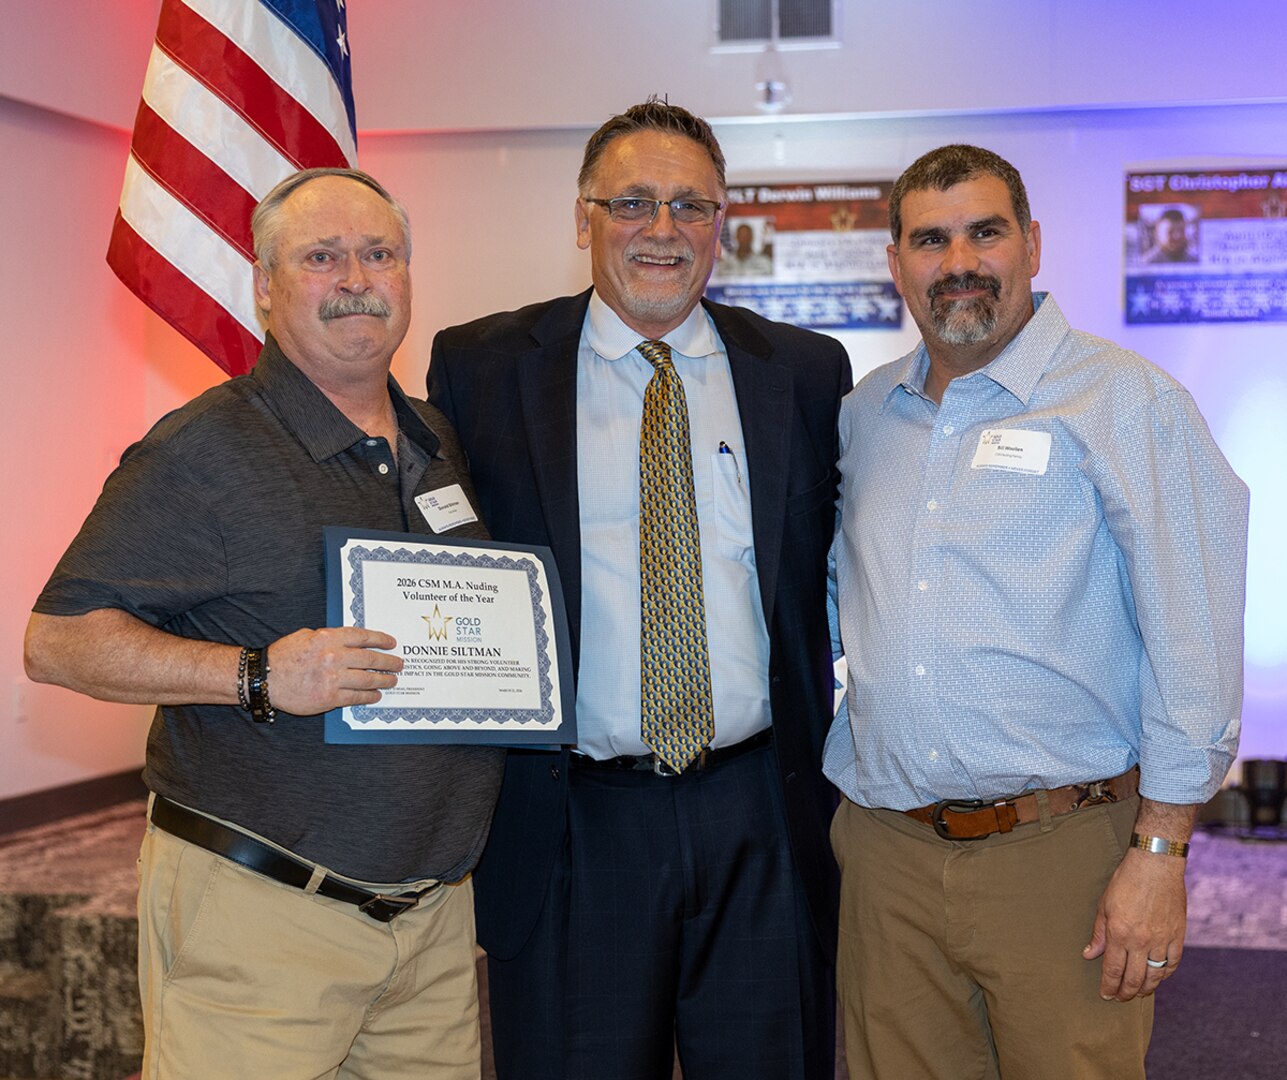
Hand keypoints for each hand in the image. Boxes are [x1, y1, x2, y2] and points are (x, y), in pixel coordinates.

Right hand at [264, 627, 400, 714]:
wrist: (264, 679)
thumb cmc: (283, 656)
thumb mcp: (306, 636)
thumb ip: (329, 637)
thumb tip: (351, 640)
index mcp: (329, 638)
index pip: (363, 637)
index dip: (381, 640)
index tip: (392, 643)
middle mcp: (334, 657)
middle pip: (371, 659)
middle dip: (389, 662)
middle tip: (399, 664)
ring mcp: (333, 678)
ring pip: (368, 679)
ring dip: (384, 680)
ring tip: (392, 680)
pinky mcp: (329, 698)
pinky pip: (356, 697)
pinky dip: (369, 696)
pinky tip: (375, 695)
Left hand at [1083, 847, 1185, 1000]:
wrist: (1156, 865)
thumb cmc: (1126, 881)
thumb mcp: (1104, 905)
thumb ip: (1098, 933)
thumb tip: (1089, 955)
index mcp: (1119, 934)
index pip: (1113, 970)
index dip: (1109, 986)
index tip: (1106, 995)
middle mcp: (1141, 941)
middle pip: (1134, 978)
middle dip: (1125, 992)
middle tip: (1120, 998)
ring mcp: (1162, 940)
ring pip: (1155, 975)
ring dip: (1146, 988)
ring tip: (1138, 993)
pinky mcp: (1177, 936)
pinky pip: (1172, 964)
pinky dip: (1165, 975)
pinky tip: (1158, 978)